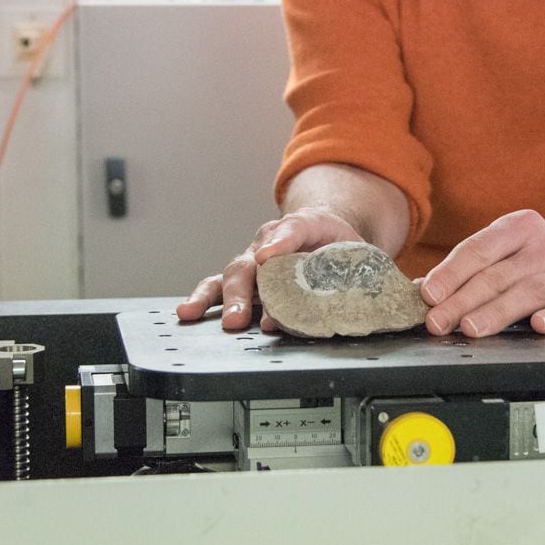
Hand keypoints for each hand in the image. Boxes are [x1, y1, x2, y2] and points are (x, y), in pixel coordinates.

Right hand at [176, 206, 363, 330]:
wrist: (325, 233)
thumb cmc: (339, 244)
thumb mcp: (357, 249)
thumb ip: (356, 269)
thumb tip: (350, 299)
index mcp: (305, 225)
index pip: (294, 229)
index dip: (281, 242)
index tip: (267, 258)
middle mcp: (272, 242)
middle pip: (255, 263)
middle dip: (245, 292)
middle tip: (240, 318)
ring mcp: (254, 261)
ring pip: (233, 275)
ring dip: (224, 300)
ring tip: (214, 318)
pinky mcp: (244, 279)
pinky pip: (218, 286)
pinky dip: (203, 299)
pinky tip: (188, 312)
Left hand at [419, 210, 544, 338]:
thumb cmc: (533, 267)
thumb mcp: (502, 257)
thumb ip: (467, 271)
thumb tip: (422, 292)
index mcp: (519, 227)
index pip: (478, 249)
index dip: (450, 273)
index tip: (428, 295)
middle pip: (498, 274)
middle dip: (463, 300)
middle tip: (439, 322)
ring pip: (529, 292)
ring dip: (497, 312)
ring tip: (471, 328)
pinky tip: (538, 325)